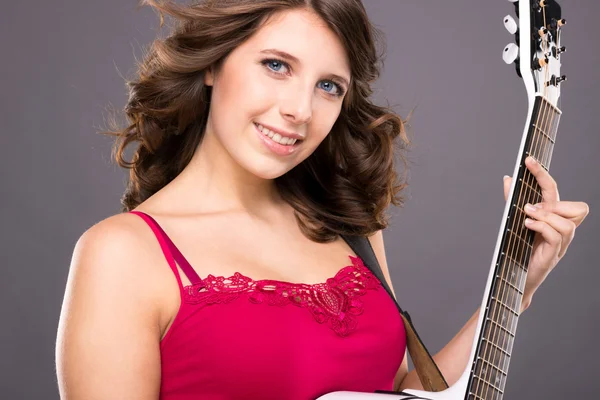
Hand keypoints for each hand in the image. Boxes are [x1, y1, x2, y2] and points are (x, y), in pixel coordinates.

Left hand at [503, 156, 588, 312]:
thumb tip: (509, 178)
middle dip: (555, 200)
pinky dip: (542, 226)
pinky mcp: (553, 255)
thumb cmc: (517, 249)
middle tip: (530, 206)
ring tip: (526, 215)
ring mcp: (560, 244)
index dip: (543, 174)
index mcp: (553, 219)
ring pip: (568, 221)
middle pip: (579, 207)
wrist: (512, 278)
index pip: (556, 192)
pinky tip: (527, 225)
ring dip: (546, 214)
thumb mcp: (514, 220)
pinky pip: (557, 235)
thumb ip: (512, 201)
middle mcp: (561, 230)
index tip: (528, 160)